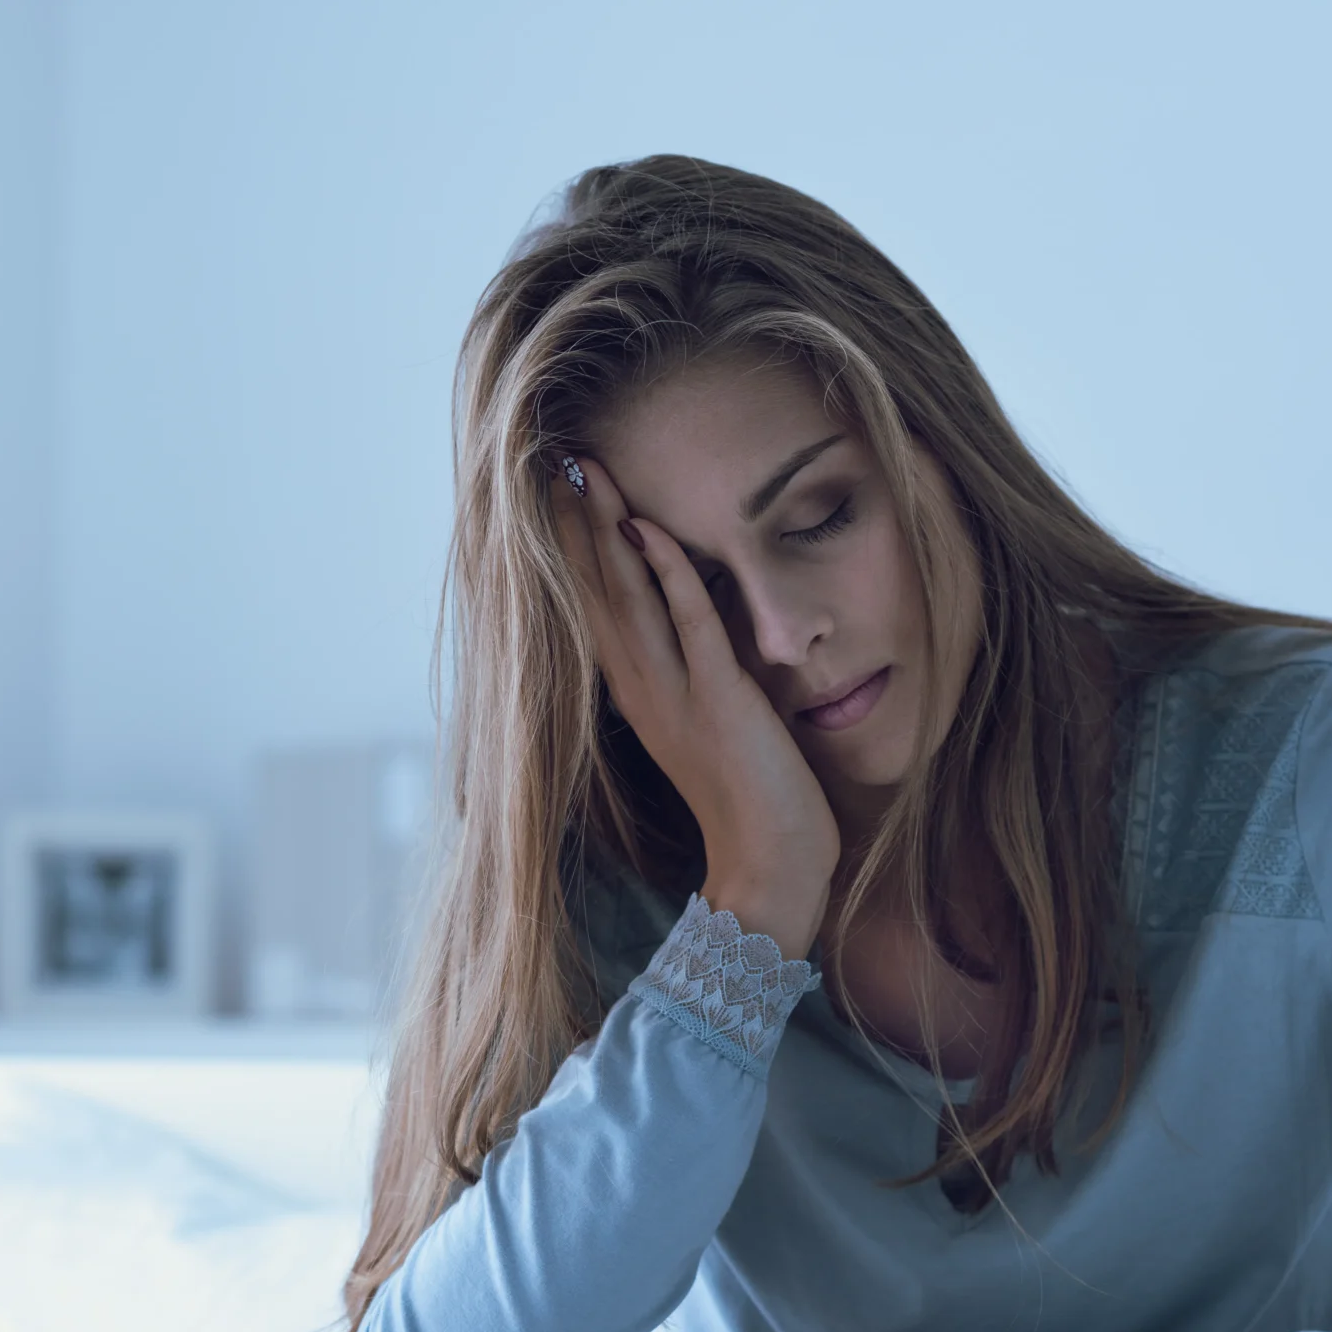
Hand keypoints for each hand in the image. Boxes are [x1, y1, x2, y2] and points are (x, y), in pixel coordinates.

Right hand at [556, 455, 838, 958]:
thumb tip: (694, 630)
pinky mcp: (719, 701)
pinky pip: (688, 624)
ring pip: (629, 600)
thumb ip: (695, 680)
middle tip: (560, 463)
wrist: (771, 868)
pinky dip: (668, 573)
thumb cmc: (754, 805)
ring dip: (607, 534)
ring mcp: (676, 696)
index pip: (595, 610)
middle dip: (577, 526)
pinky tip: (650, 529)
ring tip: (588, 476)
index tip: (561, 496)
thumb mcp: (711, 730)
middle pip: (597, 594)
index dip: (576, 552)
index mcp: (639, 698)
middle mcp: (643, 692)